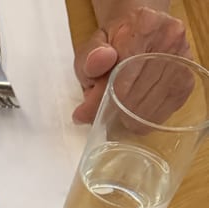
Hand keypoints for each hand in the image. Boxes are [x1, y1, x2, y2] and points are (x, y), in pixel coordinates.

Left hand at [72, 5, 189, 122]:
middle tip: (101, 110)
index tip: (84, 113)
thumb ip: (90, 57)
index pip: (122, 74)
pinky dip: (142, 121)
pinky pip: (160, 115)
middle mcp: (170, 39)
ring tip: (117, 108)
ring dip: (127, 117)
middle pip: (135, 94)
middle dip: (112, 108)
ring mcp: (182, 62)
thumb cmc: (115, 43)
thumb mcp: (94, 45)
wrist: (140, 33)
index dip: (100, 99)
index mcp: (144, 25)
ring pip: (147, 109)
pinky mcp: (185, 83)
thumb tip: (97, 63)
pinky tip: (133, 114)